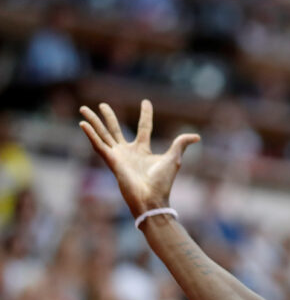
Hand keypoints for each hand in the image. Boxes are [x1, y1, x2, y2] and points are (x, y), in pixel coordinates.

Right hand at [79, 100, 199, 216]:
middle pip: (116, 129)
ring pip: (103, 134)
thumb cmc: (162, 182)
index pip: (144, 127)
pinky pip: (98, 145)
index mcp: (143, 150)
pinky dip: (90, 135)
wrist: (151, 197)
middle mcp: (128, 151)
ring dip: (93, 122)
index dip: (145, 115)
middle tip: (102, 105)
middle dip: (109, 117)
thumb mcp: (173, 158)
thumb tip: (196, 136)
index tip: (146, 102)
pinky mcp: (111, 161)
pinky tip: (82, 124)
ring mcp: (118, 156)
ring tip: (83, 109)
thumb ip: (180, 144)